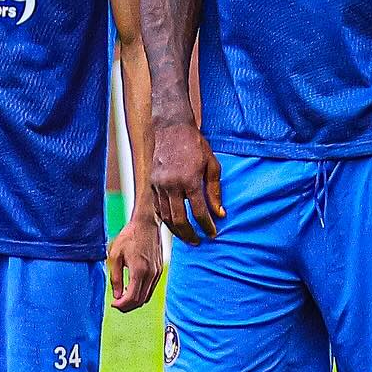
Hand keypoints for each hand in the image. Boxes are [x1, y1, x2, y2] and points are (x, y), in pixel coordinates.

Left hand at [107, 209, 163, 311]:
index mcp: (139, 271)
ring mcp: (158, 272)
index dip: (121, 305)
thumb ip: (115, 277)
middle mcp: (151, 274)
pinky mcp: (160, 270)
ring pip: (147, 296)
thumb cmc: (129, 237)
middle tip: (116, 304)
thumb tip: (117, 296)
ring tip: (122, 298)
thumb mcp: (115, 256)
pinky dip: (141, 294)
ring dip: (134, 301)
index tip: (113, 304)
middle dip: (127, 306)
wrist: (146, 223)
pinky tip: (131, 289)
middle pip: (140, 301)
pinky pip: (151, 288)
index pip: (132, 298)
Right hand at [150, 121, 224, 244]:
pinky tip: (175, 224)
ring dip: (177, 230)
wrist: (171, 129)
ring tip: (187, 237)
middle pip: (180, 220)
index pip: (199, 212)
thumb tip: (220, 213)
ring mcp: (159, 186)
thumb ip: (215, 190)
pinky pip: (158, 208)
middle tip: (199, 242)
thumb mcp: (212, 165)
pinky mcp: (151, 184)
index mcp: (189, 180)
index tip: (213, 233)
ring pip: (166, 217)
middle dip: (190, 234)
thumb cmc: (196, 145)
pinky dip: (166, 219)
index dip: (207, 226)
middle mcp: (172, 185)